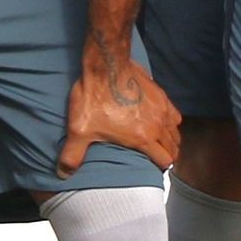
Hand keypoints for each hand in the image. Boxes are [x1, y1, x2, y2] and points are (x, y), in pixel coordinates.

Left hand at [63, 44, 179, 174]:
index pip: (165, 160)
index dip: (160, 166)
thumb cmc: (94, 97)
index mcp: (142, 138)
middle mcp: (157, 125)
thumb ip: (72, 155)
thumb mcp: (79, 129)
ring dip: (170, 139)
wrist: (106, 66)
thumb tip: (64, 174)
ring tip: (160, 142)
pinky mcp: (161, 94)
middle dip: (167, 155)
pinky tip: (161, 121)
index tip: (152, 166)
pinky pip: (175, 114)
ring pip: (175, 132)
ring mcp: (162, 109)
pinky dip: (171, 121)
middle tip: (156, 156)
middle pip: (174, 148)